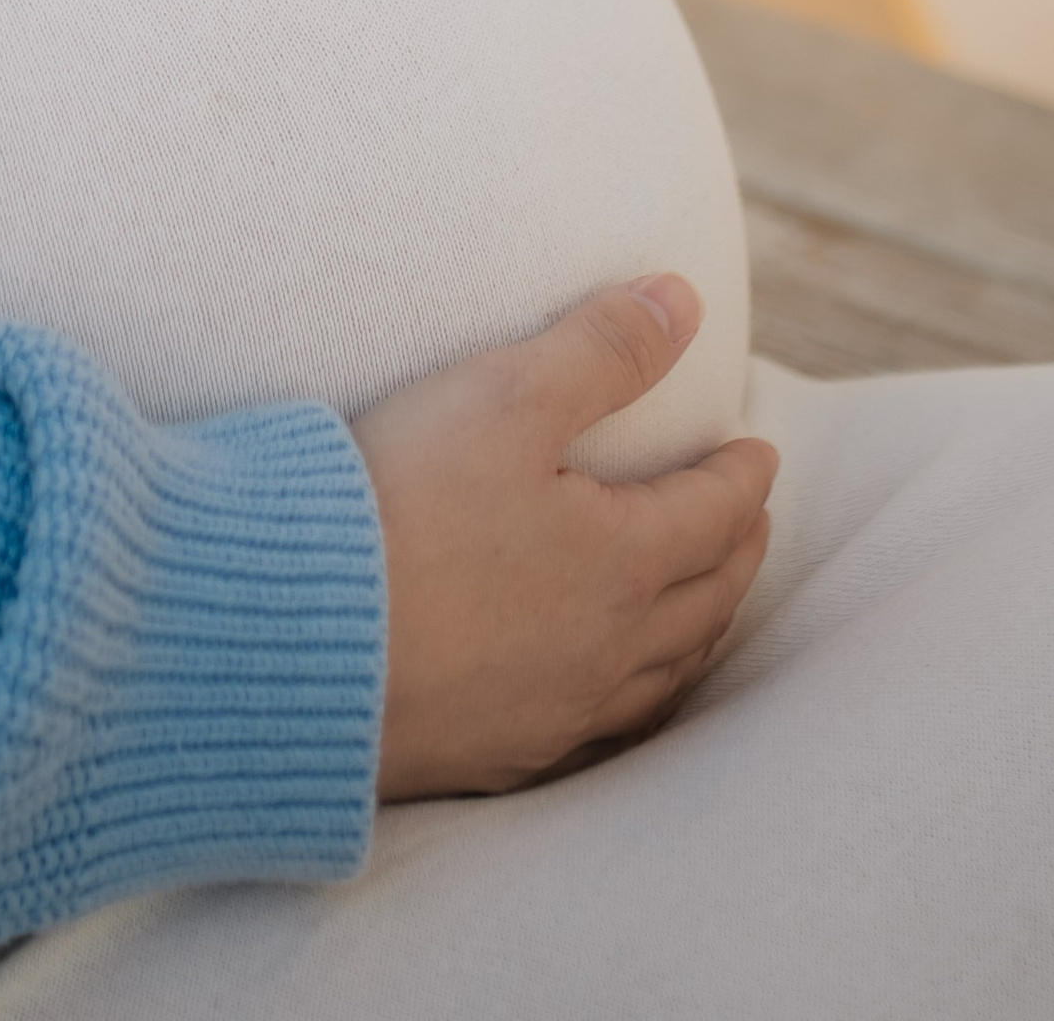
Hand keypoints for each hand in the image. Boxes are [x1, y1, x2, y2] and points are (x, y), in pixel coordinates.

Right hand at [356, 276, 776, 795]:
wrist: (294, 636)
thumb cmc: (404, 505)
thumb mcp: (507, 396)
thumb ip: (603, 348)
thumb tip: (685, 300)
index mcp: (623, 561)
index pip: (713, 513)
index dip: (743, 476)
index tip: (758, 451)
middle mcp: (606, 648)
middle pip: (704, 601)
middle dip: (737, 552)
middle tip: (749, 520)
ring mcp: (554, 711)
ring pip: (660, 675)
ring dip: (696, 630)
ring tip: (702, 602)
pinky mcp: (497, 753)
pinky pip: (597, 731)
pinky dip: (630, 698)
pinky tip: (605, 692)